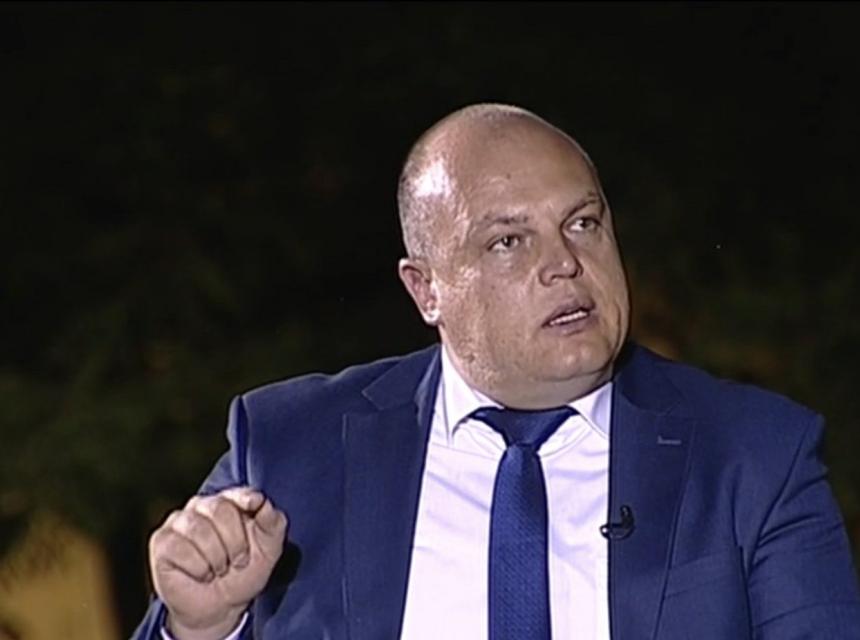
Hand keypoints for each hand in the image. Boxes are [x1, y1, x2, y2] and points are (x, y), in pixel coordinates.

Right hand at [149, 487, 287, 639]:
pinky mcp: (161, 542)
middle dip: (235, 542)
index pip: (238, 492)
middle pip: (220, 509)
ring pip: (199, 528)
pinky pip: (180, 548)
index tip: (254, 505)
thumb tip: (263, 503)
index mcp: (229, 503)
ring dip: (216, 558)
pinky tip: (201, 574)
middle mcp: (202, 506)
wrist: (220, 608)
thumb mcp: (269, 550)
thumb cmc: (243, 573)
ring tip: (219, 569)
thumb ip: (272, 523)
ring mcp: (179, 522)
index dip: (246, 498)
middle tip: (238, 561)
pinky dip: (198, 568)